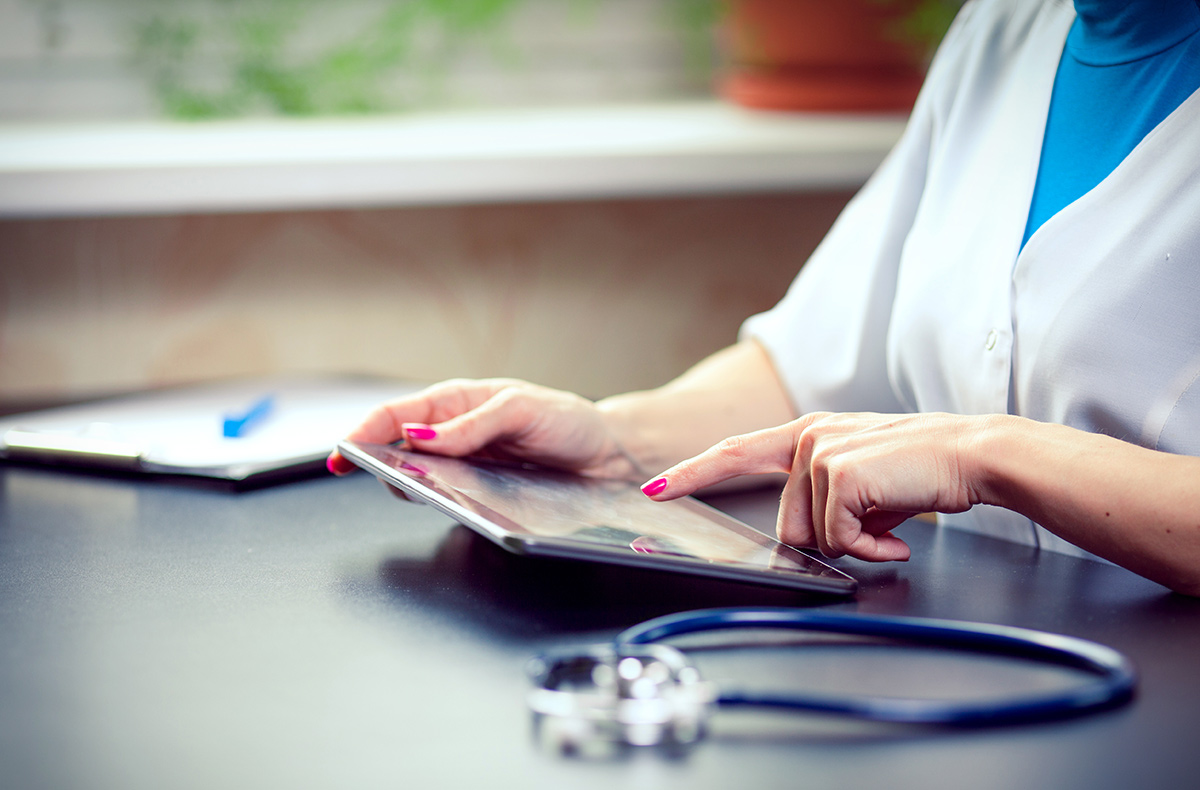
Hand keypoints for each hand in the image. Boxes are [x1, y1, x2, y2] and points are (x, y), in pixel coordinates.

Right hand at [326, 378, 639, 479]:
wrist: (607, 454)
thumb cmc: (567, 421)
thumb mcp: (522, 410)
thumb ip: (472, 424)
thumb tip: (419, 437)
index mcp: (457, 401)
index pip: (396, 414)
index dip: (363, 432)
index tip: (343, 453)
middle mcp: (454, 432)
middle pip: (396, 449)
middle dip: (379, 463)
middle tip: (386, 479)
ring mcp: (464, 463)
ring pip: (417, 476)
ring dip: (407, 484)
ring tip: (412, 490)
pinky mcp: (478, 490)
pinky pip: (445, 497)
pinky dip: (435, 501)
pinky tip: (443, 503)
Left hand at [642, 412, 990, 562]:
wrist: (973, 455)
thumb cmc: (923, 470)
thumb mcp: (862, 481)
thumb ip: (823, 499)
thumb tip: (815, 539)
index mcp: (806, 433)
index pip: (734, 452)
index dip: (691, 472)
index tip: (653, 487)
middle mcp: (806, 436)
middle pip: (784, 523)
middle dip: (829, 540)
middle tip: (876, 528)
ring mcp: (818, 451)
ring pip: (809, 534)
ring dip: (853, 543)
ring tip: (891, 523)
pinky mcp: (837, 471)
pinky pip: (836, 538)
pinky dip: (869, 546)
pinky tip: (897, 532)